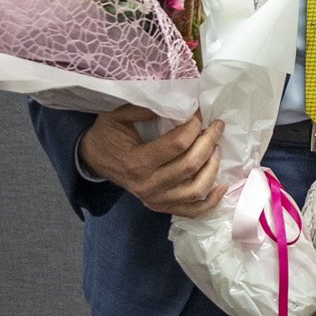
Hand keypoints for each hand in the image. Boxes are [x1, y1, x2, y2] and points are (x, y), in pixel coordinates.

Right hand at [79, 105, 225, 216]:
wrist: (94, 160)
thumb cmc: (106, 136)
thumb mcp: (115, 116)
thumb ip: (142, 108)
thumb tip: (175, 104)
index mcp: (137, 163)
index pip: (177, 145)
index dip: (193, 127)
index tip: (199, 114)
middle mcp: (148, 185)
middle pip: (190, 166)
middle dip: (209, 142)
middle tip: (216, 126)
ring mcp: (156, 200)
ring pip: (196, 190)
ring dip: (212, 168)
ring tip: (216, 148)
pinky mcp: (162, 207)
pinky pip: (193, 210)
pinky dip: (211, 201)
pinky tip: (221, 185)